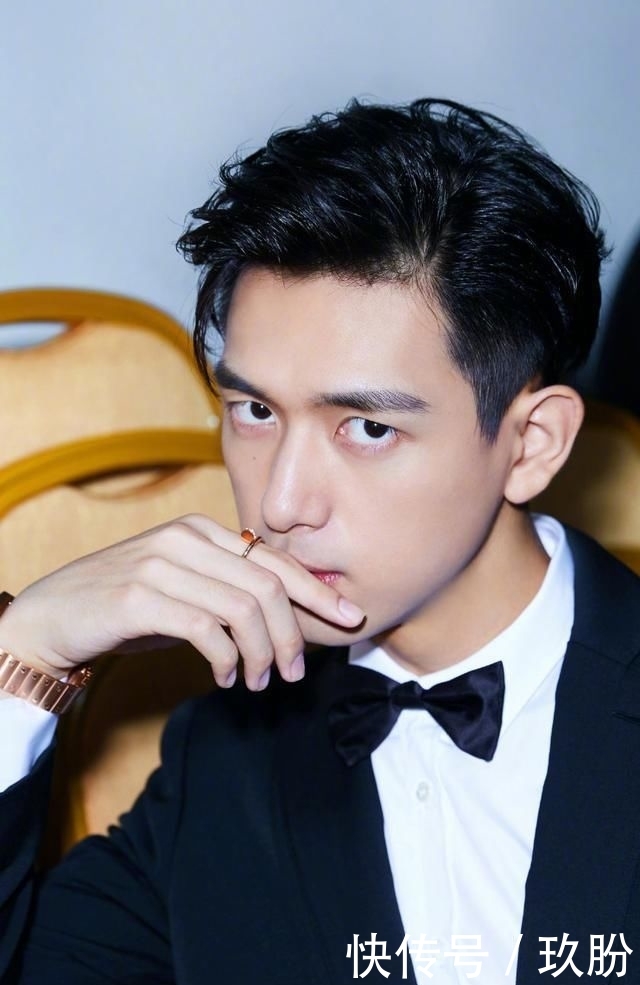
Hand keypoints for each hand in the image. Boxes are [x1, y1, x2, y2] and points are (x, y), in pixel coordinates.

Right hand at [0, 514, 364, 690]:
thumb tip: (289, 621)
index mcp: (201, 530)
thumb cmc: (125, 607)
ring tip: (258, 682)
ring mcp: (162, 564)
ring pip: (244, 609)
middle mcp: (186, 538)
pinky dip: (226, 660)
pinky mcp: (140, 597)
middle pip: (268, 586)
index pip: (275, 560)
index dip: (316, 592)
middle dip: (293, 634)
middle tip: (294, 673)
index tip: (349, 619)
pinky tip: (223, 678)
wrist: (53, 616)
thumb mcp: (184, 591)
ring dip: (262, 654)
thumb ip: (227, 593)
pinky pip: (207, 629)